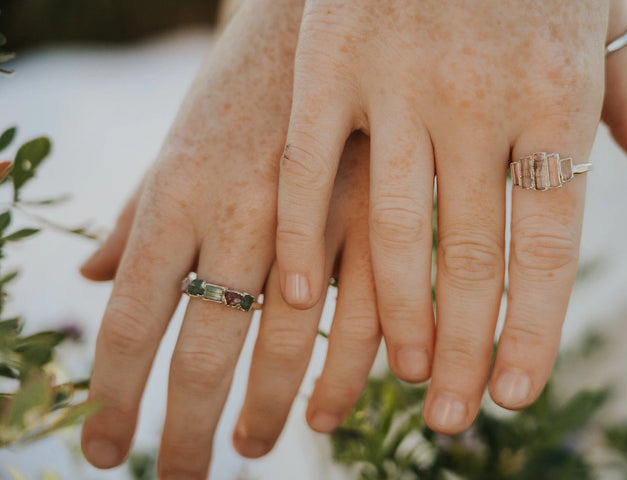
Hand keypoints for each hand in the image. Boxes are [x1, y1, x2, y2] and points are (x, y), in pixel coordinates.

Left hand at [80, 2, 378, 475]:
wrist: (317, 18)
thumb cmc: (239, 87)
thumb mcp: (176, 142)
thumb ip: (137, 216)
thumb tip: (85, 280)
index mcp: (180, 194)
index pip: (133, 317)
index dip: (114, 394)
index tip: (105, 452)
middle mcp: (240, 212)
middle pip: (206, 347)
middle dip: (188, 428)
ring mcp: (312, 215)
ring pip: (289, 341)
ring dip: (269, 408)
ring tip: (250, 449)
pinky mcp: (373, 212)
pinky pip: (364, 309)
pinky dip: (348, 369)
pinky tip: (329, 408)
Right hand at [275, 0, 626, 434]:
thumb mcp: (600, 17)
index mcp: (556, 95)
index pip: (550, 243)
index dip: (532, 326)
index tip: (511, 392)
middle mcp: (480, 100)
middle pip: (472, 255)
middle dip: (461, 348)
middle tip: (451, 417)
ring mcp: (398, 82)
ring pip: (394, 226)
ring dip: (393, 313)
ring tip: (396, 379)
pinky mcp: (330, 64)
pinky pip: (313, 167)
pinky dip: (304, 235)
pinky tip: (300, 300)